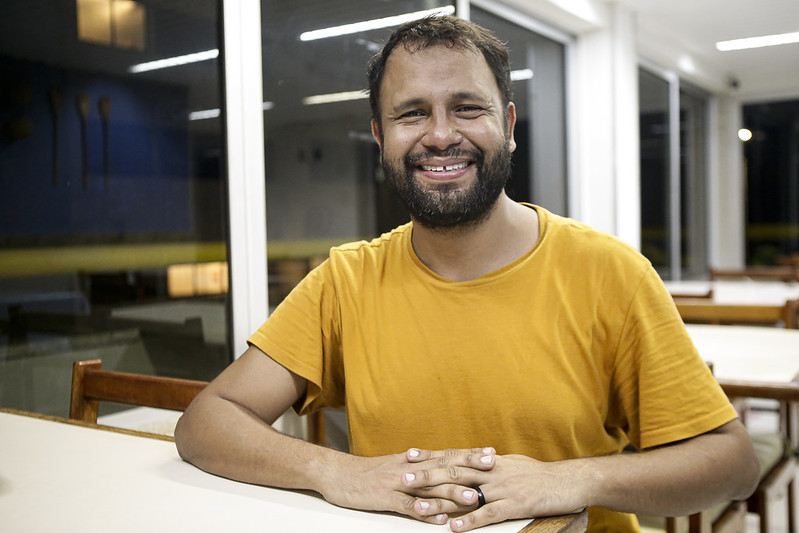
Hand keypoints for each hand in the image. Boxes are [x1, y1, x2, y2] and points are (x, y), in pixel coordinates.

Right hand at [315, 447, 496, 525]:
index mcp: (414, 461)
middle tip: (493, 467)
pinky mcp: (385, 499)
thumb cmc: (368, 472)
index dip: (470, 454)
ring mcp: (398, 484)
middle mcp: (410, 469)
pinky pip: (406, 507)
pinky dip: (423, 513)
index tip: (491, 453)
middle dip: (469, 467)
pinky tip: (437, 519)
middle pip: (444, 466)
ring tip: (473, 497)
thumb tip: (442, 468)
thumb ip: (420, 467)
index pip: (447, 455)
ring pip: (429, 488)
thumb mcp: (397, 465)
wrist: (338, 473)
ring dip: (452, 493)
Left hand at [404, 449, 586, 530]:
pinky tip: (454, 527)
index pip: (453, 456)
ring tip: (419, 506)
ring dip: (441, 500)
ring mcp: (502, 488)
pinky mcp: (514, 506)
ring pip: (466, 494)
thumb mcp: (512, 463)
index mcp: (489, 461)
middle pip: (453, 471)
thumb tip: (474, 460)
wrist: (568, 481)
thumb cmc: (540, 474)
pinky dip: (470, 521)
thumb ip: (490, 464)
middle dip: (427, 476)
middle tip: (403, 478)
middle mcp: (491, 471)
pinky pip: (488, 514)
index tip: (408, 456)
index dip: (430, 456)